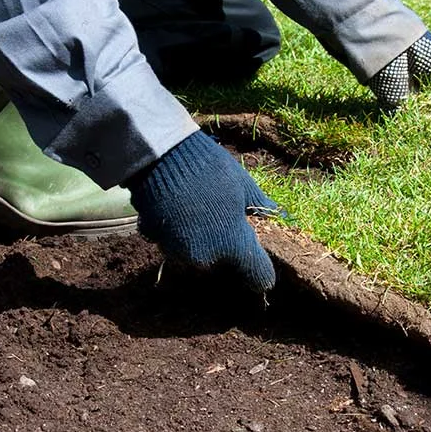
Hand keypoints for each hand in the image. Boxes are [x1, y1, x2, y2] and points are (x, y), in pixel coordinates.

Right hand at [127, 131, 280, 291]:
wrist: (162, 156)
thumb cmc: (211, 169)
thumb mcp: (243, 184)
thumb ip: (259, 205)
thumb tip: (276, 214)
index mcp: (234, 245)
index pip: (258, 275)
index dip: (263, 273)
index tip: (263, 271)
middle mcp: (206, 256)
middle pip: (221, 260)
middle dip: (224, 244)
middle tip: (222, 215)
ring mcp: (177, 250)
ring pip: (194, 252)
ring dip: (198, 237)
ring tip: (197, 206)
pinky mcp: (154, 240)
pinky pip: (169, 240)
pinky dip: (173, 228)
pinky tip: (174, 205)